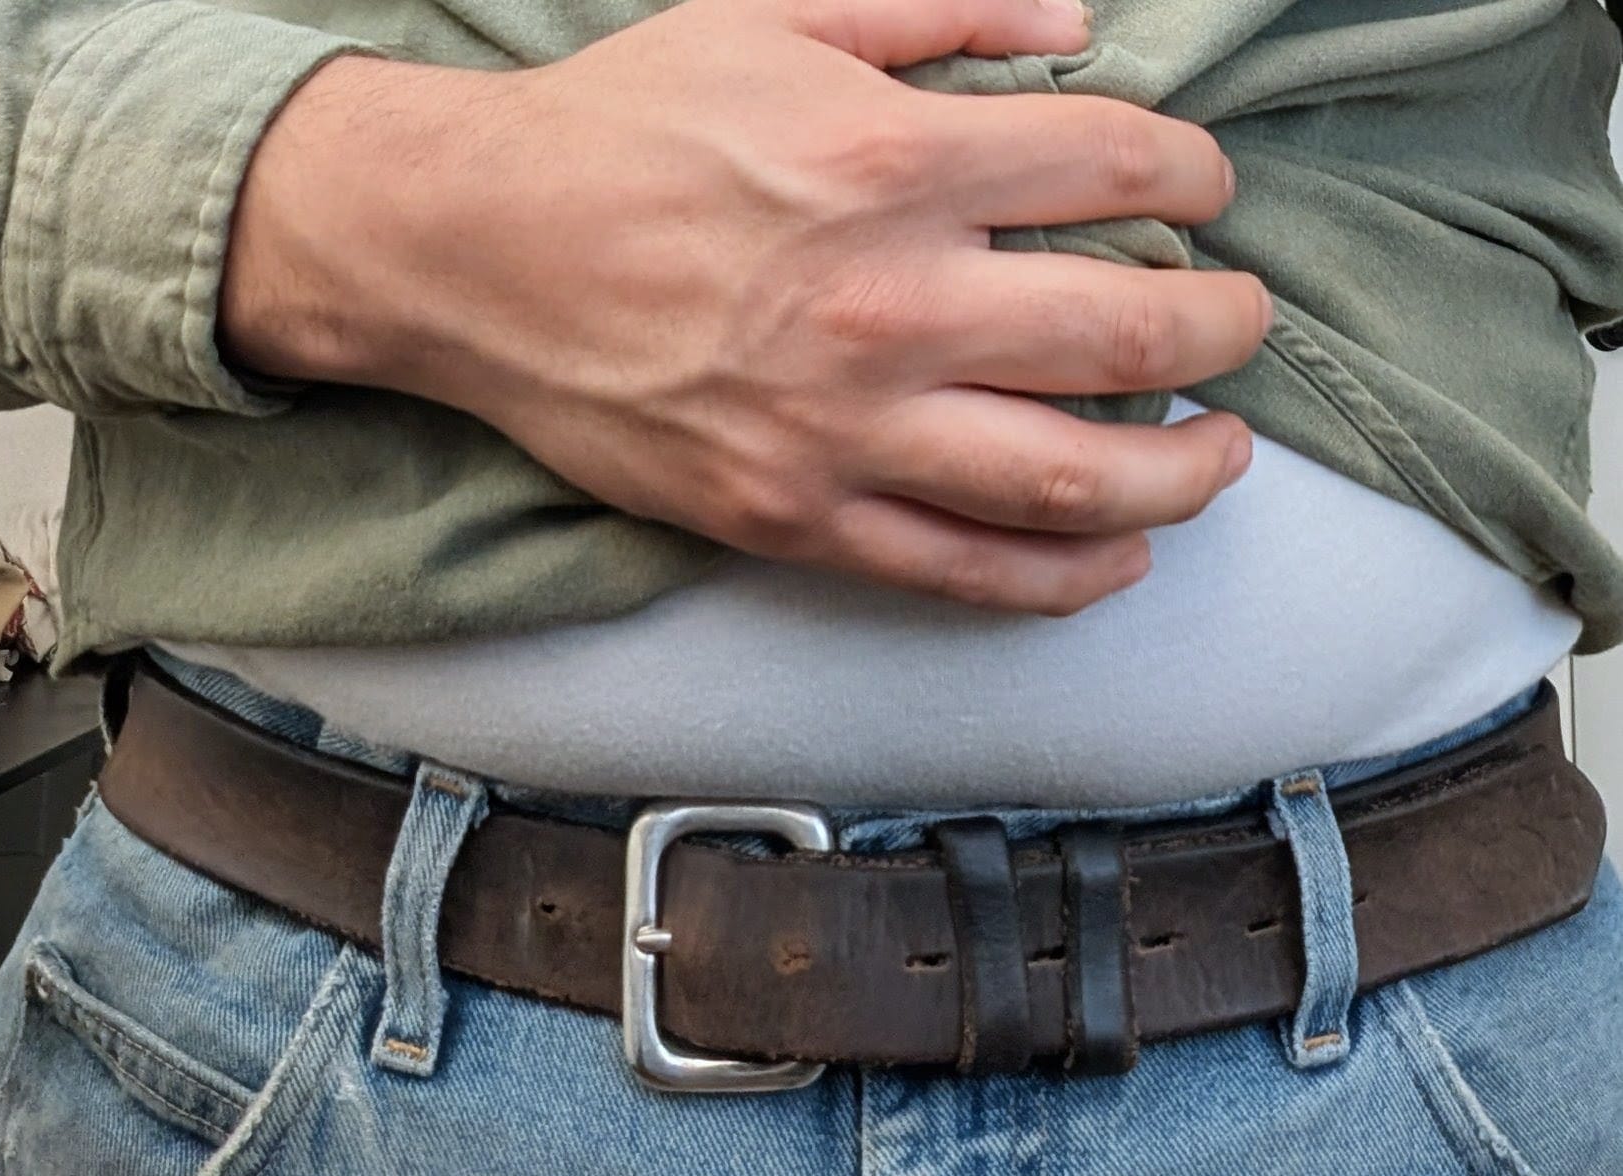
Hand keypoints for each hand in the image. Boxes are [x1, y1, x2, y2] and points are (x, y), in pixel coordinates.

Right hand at [222, 0, 1271, 615]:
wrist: (473, 253)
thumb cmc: (618, 131)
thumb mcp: (770, 16)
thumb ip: (937, 6)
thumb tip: (1073, 20)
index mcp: (895, 161)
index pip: (1115, 169)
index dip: (1195, 181)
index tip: (1205, 198)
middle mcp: (891, 304)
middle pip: (1128, 331)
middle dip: (1225, 327)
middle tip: (1244, 325)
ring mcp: (847, 429)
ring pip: (1070, 477)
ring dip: (1182, 472)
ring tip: (1223, 454)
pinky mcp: (798, 519)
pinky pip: (962, 570)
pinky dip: (1063, 575)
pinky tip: (1121, 559)